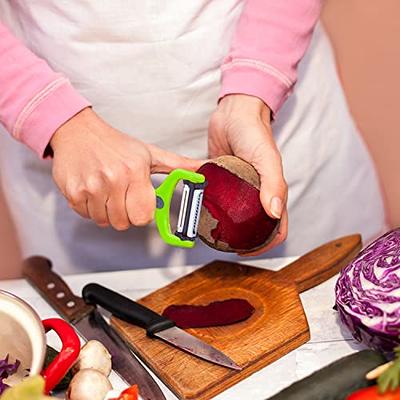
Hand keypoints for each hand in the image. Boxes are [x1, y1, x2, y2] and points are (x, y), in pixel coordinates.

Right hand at [50, 108, 203, 229]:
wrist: (78, 131)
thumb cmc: (115, 144)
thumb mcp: (150, 153)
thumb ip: (179, 165)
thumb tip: (204, 169)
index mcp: (135, 171)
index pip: (143, 216)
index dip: (142, 213)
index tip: (139, 203)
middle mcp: (113, 179)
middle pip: (123, 223)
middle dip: (124, 214)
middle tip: (121, 195)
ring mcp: (91, 186)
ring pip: (104, 221)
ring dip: (106, 211)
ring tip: (107, 190)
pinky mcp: (73, 191)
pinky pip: (85, 215)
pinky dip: (89, 207)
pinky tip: (93, 190)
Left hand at [208, 94, 287, 254]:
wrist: (233, 113)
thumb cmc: (254, 132)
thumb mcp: (267, 158)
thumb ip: (274, 184)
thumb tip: (274, 214)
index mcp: (271, 192)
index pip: (276, 227)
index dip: (266, 244)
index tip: (248, 252)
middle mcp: (256, 193)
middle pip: (255, 226)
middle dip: (246, 242)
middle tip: (228, 249)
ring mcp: (239, 189)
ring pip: (237, 216)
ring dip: (229, 229)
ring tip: (214, 237)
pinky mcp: (223, 181)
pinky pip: (221, 201)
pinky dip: (215, 211)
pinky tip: (204, 216)